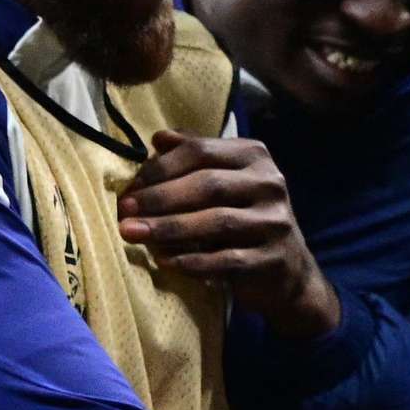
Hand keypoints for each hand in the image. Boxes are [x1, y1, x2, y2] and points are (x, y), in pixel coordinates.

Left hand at [118, 130, 335, 339]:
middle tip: (123, 211)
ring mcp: (274, 221)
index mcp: (253, 156)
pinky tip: (164, 261)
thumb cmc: (242, 219)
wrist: (285, 271)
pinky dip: (192, 261)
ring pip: (215, 221)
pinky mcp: (272, 258)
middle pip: (207, 184)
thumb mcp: (223, 182)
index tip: (129, 186)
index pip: (200, 151)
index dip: (160, 168)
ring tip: (131, 233)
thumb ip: (194, 158)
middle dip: (159, 197)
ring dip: (168, 228)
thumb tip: (159, 138)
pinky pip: (225, 259)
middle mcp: (270, 183)